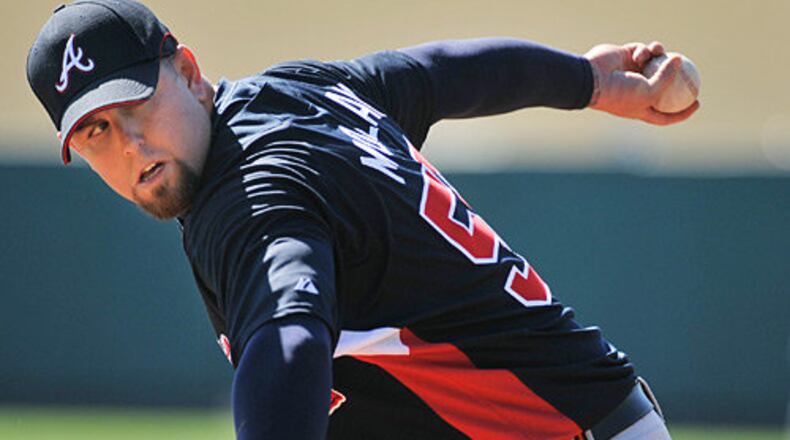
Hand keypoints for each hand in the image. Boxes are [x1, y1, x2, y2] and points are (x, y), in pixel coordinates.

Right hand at [584, 41, 698, 124]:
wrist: (593, 79)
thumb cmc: (620, 93)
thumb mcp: (650, 92)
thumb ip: (668, 78)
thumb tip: (679, 60)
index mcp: (640, 108)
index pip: (665, 114)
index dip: (682, 112)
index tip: (697, 103)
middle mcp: (636, 91)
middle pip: (663, 86)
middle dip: (677, 78)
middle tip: (692, 70)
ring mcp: (630, 74)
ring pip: (655, 63)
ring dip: (660, 55)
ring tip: (659, 51)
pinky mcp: (625, 58)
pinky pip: (642, 51)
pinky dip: (644, 51)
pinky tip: (641, 53)